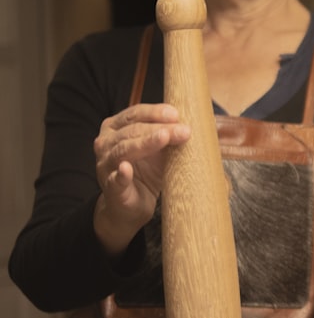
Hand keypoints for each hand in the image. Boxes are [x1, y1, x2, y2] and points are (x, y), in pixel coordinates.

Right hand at [92, 103, 189, 254]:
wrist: (133, 206)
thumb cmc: (147, 172)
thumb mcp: (162, 151)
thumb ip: (172, 136)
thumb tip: (203, 123)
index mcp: (116, 128)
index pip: (135, 114)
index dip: (155, 112)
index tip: (177, 114)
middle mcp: (106, 142)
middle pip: (132, 130)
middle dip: (160, 128)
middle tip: (184, 130)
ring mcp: (105, 165)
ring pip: (123, 150)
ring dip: (145, 143)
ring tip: (164, 138)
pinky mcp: (111, 187)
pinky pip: (115, 179)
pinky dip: (121, 174)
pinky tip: (127, 169)